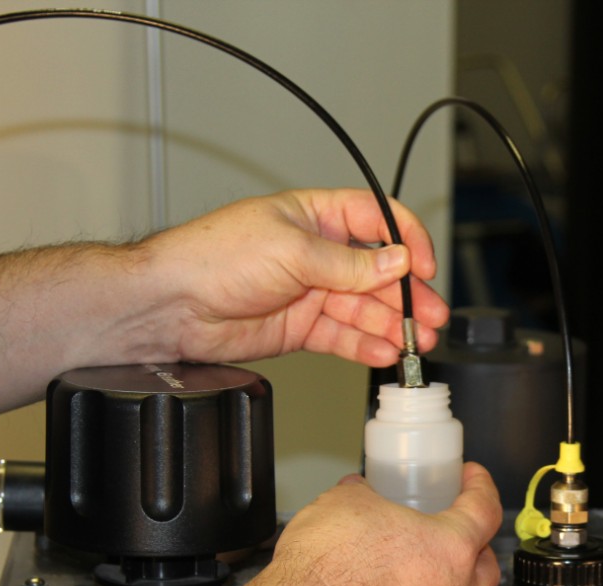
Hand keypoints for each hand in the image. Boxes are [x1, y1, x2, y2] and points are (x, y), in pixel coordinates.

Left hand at [142, 188, 446, 366]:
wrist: (171, 305)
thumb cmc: (213, 257)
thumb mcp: (291, 250)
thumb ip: (349, 264)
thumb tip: (397, 262)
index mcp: (317, 216)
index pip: (378, 220)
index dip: (407, 240)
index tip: (424, 266)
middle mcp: (319, 253)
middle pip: (380, 272)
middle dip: (409, 296)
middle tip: (431, 318)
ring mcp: (311, 292)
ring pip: (366, 309)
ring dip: (394, 326)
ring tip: (415, 344)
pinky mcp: (302, 328)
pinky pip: (344, 337)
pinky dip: (367, 346)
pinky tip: (384, 353)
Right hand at [263, 462, 502, 585]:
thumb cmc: (330, 566)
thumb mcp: (345, 501)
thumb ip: (362, 492)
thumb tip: (359, 490)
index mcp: (450, 548)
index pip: (485, 511)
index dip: (482, 486)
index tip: (473, 477)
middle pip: (486, 567)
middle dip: (480, 544)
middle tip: (462, 523)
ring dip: (447, 572)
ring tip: (420, 551)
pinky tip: (389, 579)